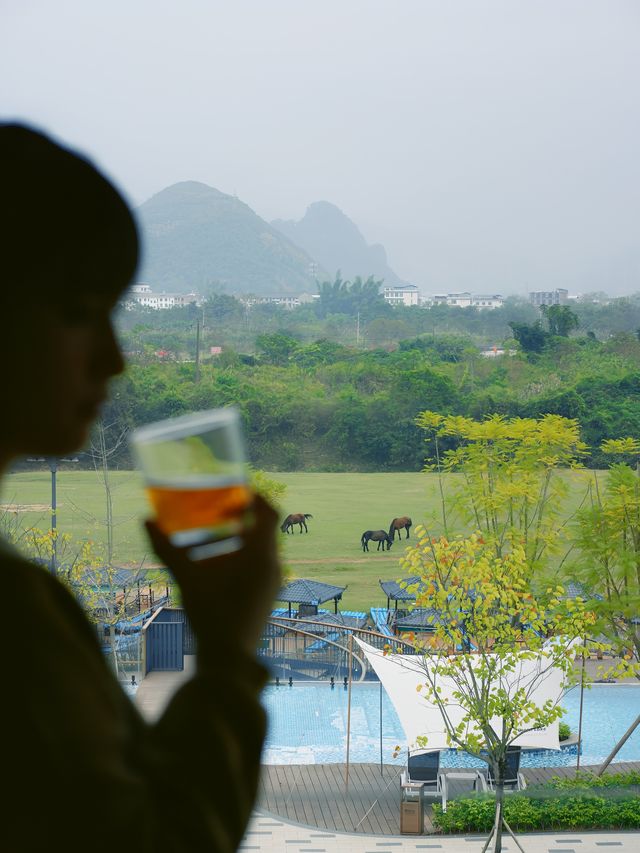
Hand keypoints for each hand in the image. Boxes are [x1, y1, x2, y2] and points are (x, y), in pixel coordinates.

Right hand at [145, 494, 281, 658]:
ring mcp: (273, 583)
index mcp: (260, 554)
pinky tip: (218, 568)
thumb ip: (166, 548)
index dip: (256, 498)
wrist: (229, 659)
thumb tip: (145, 520)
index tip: (237, 491)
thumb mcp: (187, 578)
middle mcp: (273, 565)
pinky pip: (261, 566)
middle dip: (242, 519)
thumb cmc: (211, 614)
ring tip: (212, 541)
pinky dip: (244, 558)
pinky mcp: (268, 596)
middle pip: (264, 531)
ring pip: (262, 550)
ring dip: (241, 540)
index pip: (270, 513)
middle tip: (217, 513)